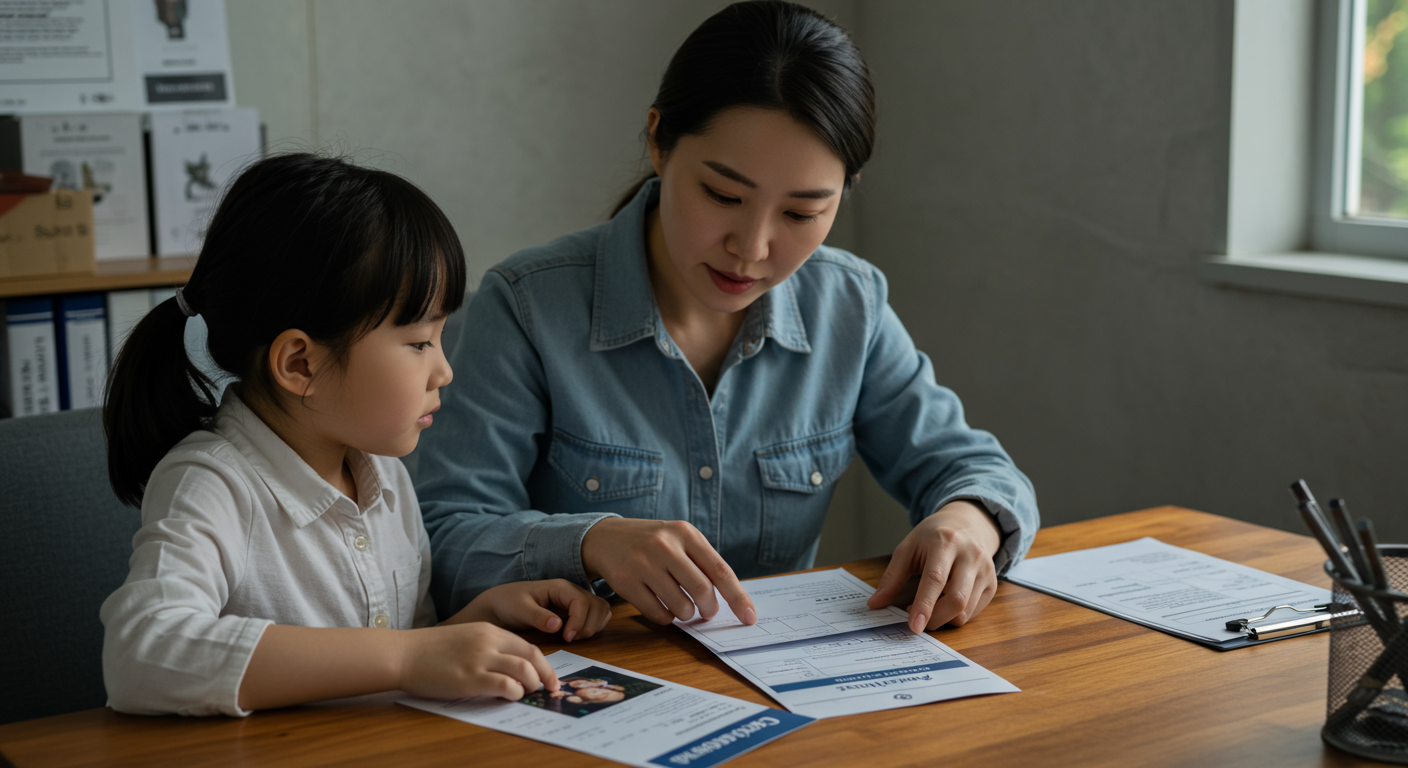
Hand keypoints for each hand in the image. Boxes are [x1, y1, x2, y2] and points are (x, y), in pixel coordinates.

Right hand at [397, 622, 557, 700]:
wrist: (403, 654)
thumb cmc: (430, 650)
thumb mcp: (465, 638)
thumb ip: (488, 647)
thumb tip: (510, 668)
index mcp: (489, 630)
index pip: (527, 645)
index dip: (542, 663)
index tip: (548, 676)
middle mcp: (489, 642)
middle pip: (532, 656)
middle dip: (546, 674)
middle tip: (551, 688)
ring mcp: (480, 659)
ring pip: (524, 671)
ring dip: (532, 685)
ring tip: (527, 694)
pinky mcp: (471, 678)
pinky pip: (505, 686)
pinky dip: (515, 693)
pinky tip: (511, 697)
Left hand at [444, 579, 611, 641]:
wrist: (500, 604)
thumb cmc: (508, 603)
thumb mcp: (519, 609)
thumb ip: (538, 616)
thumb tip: (558, 625)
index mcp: (561, 587)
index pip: (583, 602)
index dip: (579, 621)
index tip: (567, 638)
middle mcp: (572, 592)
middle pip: (598, 606)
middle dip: (589, 625)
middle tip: (571, 639)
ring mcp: (575, 601)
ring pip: (601, 611)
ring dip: (593, 626)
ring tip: (573, 637)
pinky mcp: (575, 611)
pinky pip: (595, 617)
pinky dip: (592, 627)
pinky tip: (574, 635)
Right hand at [581, 517, 755, 625]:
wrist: (605, 537)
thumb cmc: (652, 542)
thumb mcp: (678, 539)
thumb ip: (701, 563)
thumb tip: (730, 600)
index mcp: (685, 533)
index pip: (720, 570)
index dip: (738, 597)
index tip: (749, 617)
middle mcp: (665, 545)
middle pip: (702, 590)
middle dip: (709, 608)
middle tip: (707, 612)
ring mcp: (643, 563)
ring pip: (680, 605)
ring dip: (686, 615)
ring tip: (682, 607)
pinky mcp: (625, 582)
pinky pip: (657, 613)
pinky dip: (666, 618)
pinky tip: (663, 608)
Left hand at [867, 500, 1001, 631]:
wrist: (968, 522)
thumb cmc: (934, 536)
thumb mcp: (908, 548)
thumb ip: (891, 577)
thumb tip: (875, 604)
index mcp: (946, 542)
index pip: (936, 579)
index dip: (924, 605)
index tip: (913, 626)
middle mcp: (970, 555)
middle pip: (956, 599)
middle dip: (934, 618)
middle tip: (917, 621)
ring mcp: (985, 570)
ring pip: (966, 610)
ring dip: (944, 619)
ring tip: (929, 609)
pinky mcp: (992, 584)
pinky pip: (974, 612)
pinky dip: (956, 616)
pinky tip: (944, 604)